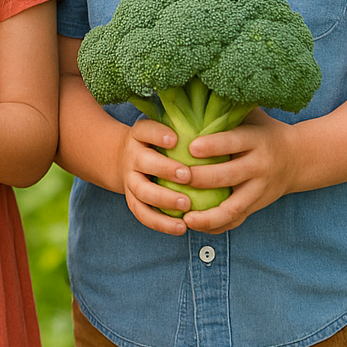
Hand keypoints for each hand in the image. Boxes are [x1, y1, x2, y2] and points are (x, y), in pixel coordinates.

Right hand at [119, 117, 196, 235]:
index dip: (158, 135)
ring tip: (186, 204)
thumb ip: (184, 127)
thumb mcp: (164, 130)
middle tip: (187, 175)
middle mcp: (132, 156)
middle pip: (143, 162)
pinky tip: (181, 227)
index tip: (175, 139)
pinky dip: (161, 223)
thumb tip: (219, 119)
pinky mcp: (132, 200)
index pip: (146, 130)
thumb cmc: (158, 144)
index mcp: (140, 136)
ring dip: (164, 199)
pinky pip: (143, 214)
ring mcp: (130, 180)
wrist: (127, 160)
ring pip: (142, 191)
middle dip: (165, 169)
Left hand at [180, 110, 298, 233]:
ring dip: (209, 215)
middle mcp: (260, 166)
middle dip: (203, 178)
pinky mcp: (257, 205)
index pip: (234, 142)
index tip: (190, 147)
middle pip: (230, 176)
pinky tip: (195, 226)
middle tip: (179, 178)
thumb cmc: (264, 131)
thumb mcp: (252, 115)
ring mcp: (260, 189)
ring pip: (235, 207)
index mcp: (256, 140)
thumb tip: (196, 82)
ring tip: (185, 217)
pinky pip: (237, 220)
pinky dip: (216, 226)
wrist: (300, 159)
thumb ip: (228, 107)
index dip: (213, 145)